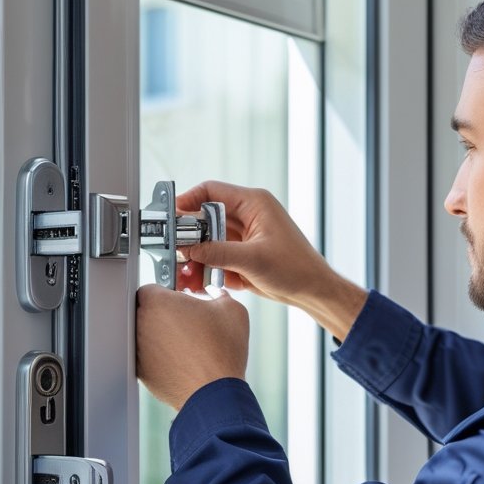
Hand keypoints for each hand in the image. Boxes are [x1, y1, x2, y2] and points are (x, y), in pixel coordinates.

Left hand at [136, 284, 248, 409]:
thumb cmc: (222, 351)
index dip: (167, 294)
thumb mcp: (231, 309)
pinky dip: (161, 357)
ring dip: (161, 336)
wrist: (215, 393)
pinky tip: (182, 360)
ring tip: (186, 344)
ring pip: (146, 335)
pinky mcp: (142, 372)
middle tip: (185, 322)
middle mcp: (141, 324)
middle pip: (146, 312)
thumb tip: (216, 294)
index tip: (180, 302)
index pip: (151, 288)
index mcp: (157, 302)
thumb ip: (218, 293)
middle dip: (163, 314)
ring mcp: (138, 350)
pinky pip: (149, 357)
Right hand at [175, 181, 367, 341]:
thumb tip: (189, 248)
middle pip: (206, 218)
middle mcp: (247, 215)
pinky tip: (202, 281)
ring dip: (197, 256)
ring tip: (188, 274)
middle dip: (190, 237)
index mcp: (254, 204)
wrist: (313, 291)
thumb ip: (218, 253)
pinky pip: (216, 256)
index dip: (188, 200)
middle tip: (177, 252)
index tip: (170, 215)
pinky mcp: (242, 254)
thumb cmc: (296, 268)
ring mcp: (244, 236)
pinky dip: (208, 268)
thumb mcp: (253, 260)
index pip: (211, 191)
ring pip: (209, 240)